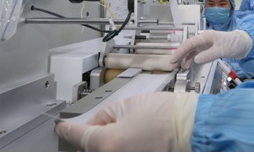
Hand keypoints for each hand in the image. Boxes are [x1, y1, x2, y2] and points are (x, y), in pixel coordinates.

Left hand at [55, 92, 198, 150]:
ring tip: (122, 130)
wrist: (190, 127)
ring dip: (105, 143)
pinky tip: (129, 138)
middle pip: (90, 149)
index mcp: (108, 143)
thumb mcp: (128, 105)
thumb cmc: (165, 114)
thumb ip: (106, 116)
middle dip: (90, 137)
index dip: (68, 130)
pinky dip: (118, 146)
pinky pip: (119, 152)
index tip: (62, 127)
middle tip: (97, 126)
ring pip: (105, 151)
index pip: (79, 137)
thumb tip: (97, 125)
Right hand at [170, 30, 252, 68]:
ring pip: (191, 51)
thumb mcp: (222, 50)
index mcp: (205, 37)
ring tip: (178, 67)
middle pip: (188, 47)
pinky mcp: (209, 49)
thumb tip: (195, 61)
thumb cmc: (234, 44)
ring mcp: (206, 44)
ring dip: (184, 58)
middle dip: (179, 55)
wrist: (244, 43)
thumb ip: (208, 55)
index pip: (189, 44)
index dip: (180, 52)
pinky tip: (189, 65)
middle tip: (172, 65)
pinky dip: (192, 59)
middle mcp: (203, 39)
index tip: (173, 60)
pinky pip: (197, 54)